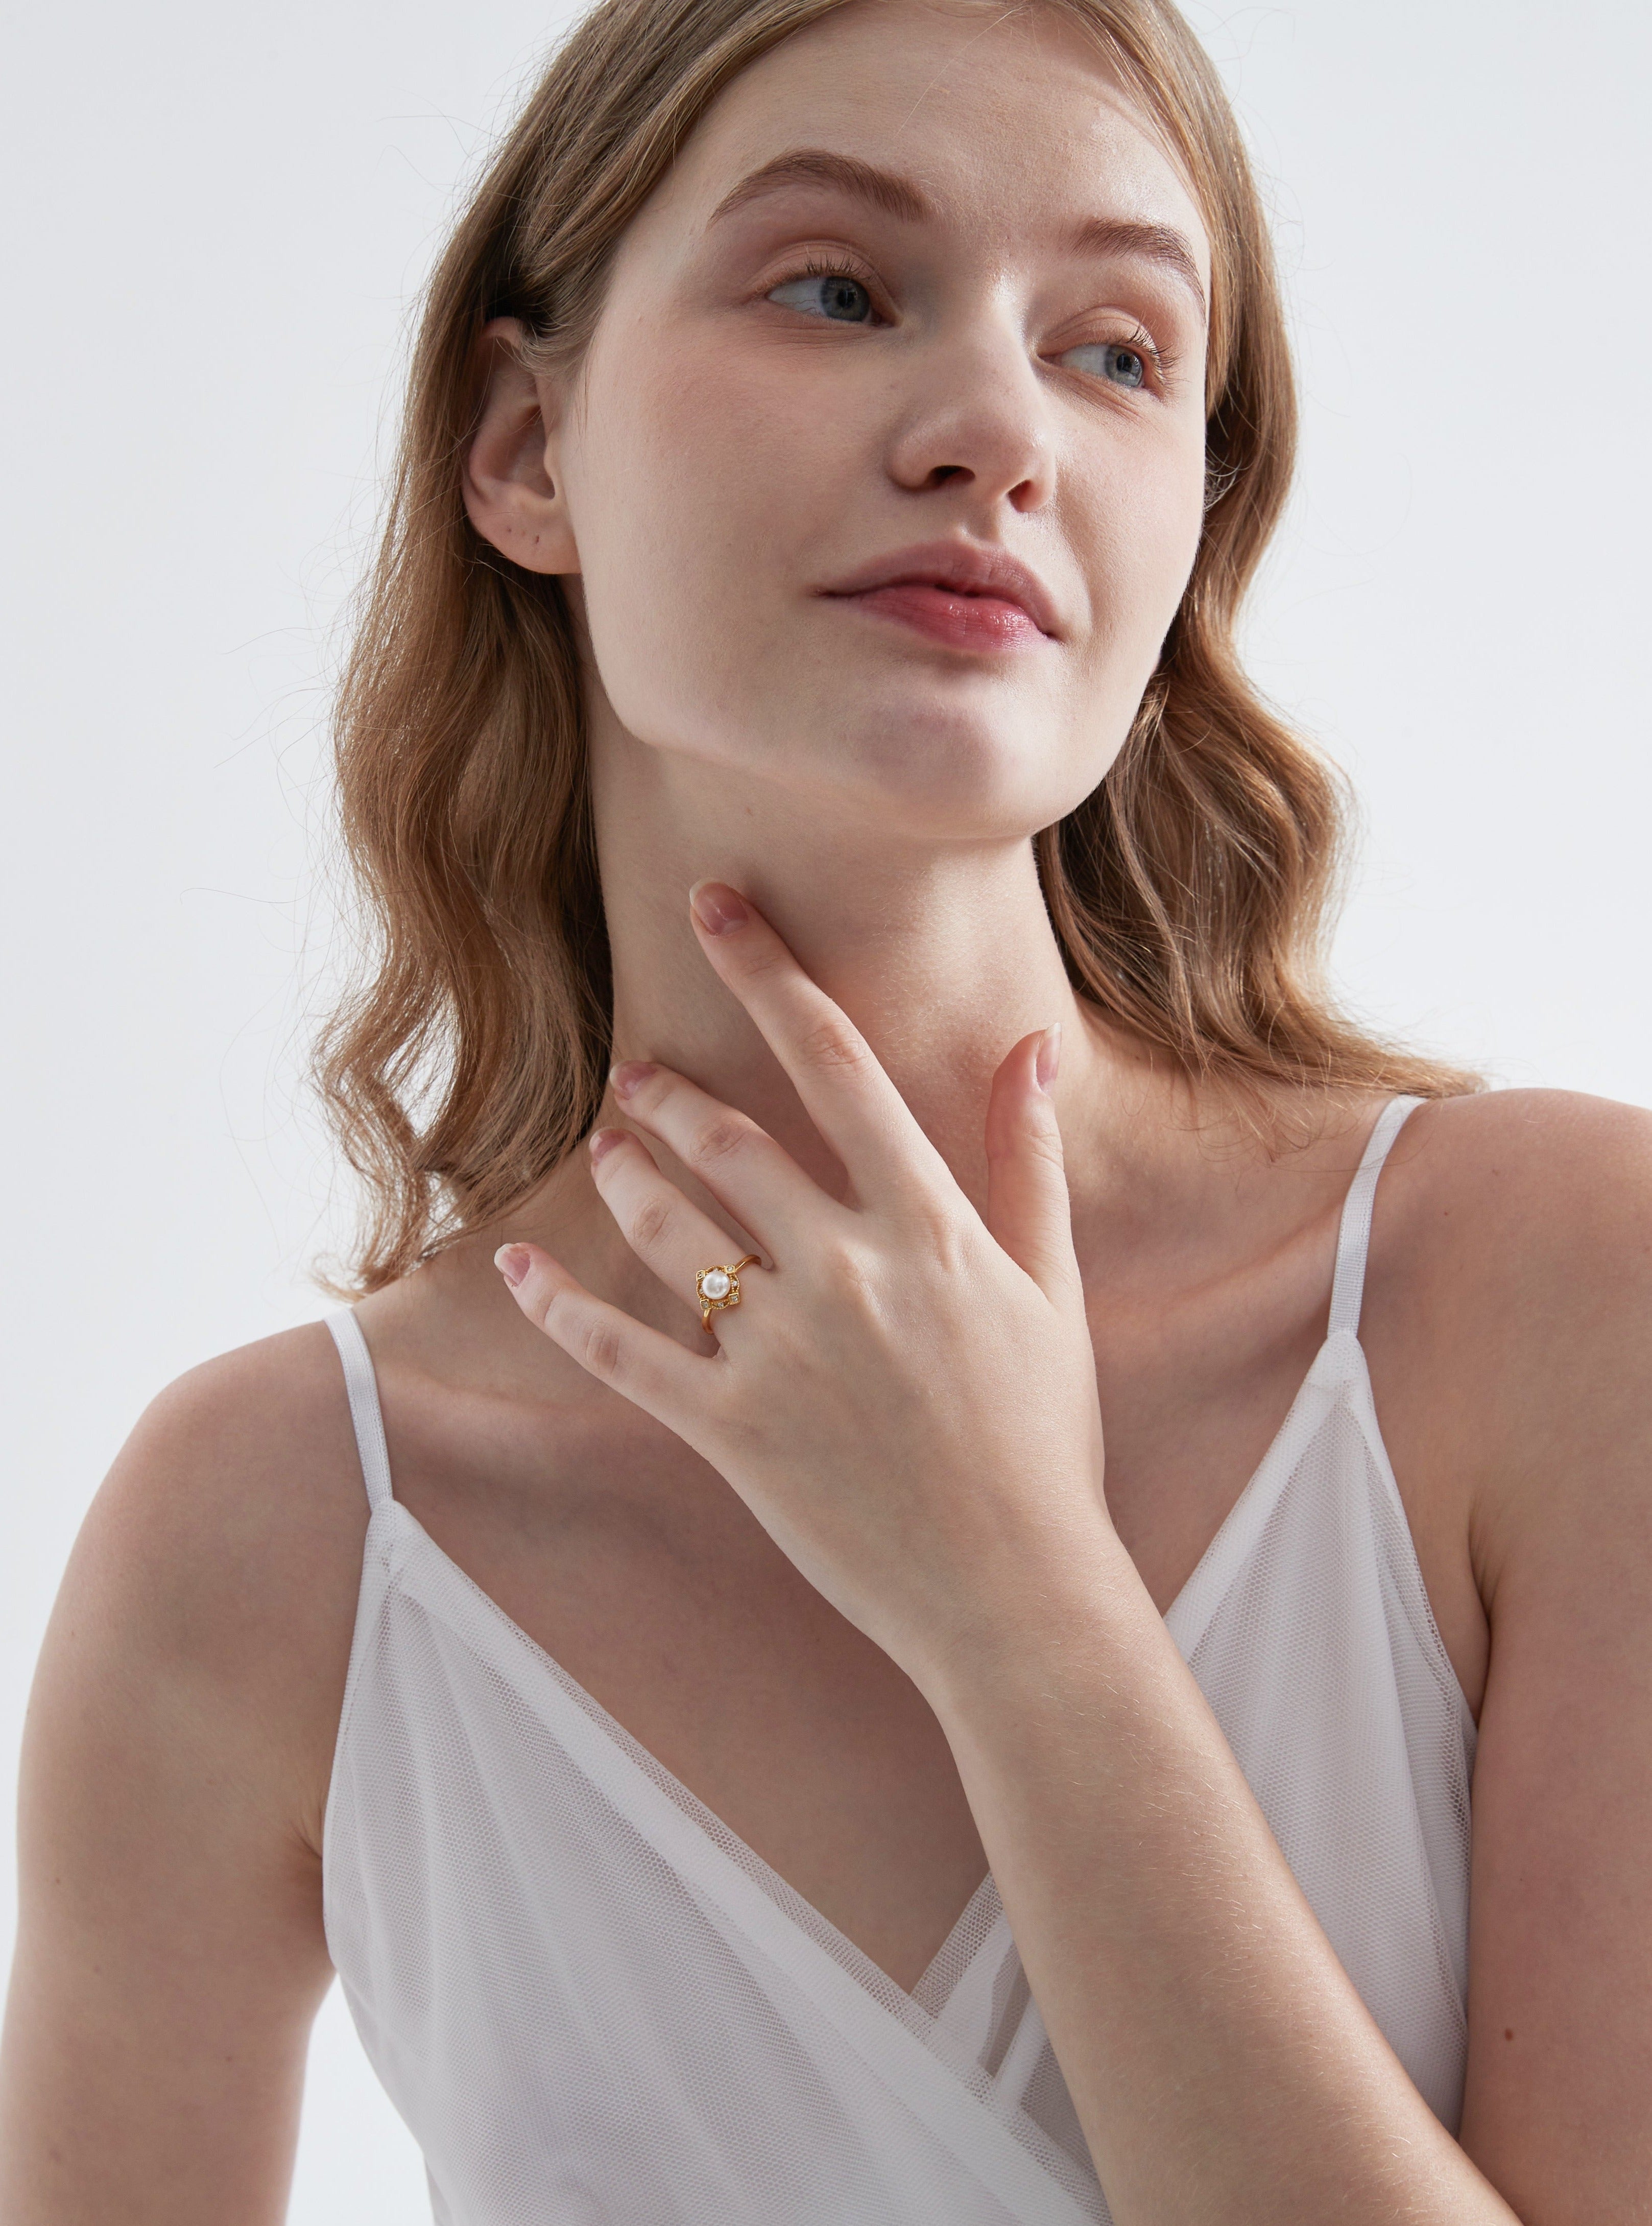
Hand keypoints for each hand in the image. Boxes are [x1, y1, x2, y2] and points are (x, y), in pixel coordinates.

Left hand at [495, 882, 1111, 1691]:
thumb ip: (1029, 1161)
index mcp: (928, 1227)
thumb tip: (1031, 1046)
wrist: (1015, 1593)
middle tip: (637, 1075)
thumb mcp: (1052, 1289)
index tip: (715, 905)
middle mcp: (848, 1271)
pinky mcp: (729, 1431)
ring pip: (669, 1230)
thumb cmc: (1041, 1438)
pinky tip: (513, 1269)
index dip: (769, 972)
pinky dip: (556, 1308)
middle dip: (670, 1092)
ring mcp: (782, 1351)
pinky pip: (619, 1355)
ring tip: (606, 1152)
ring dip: (624, 1176)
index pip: (836, 1064)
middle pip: (729, 1140)